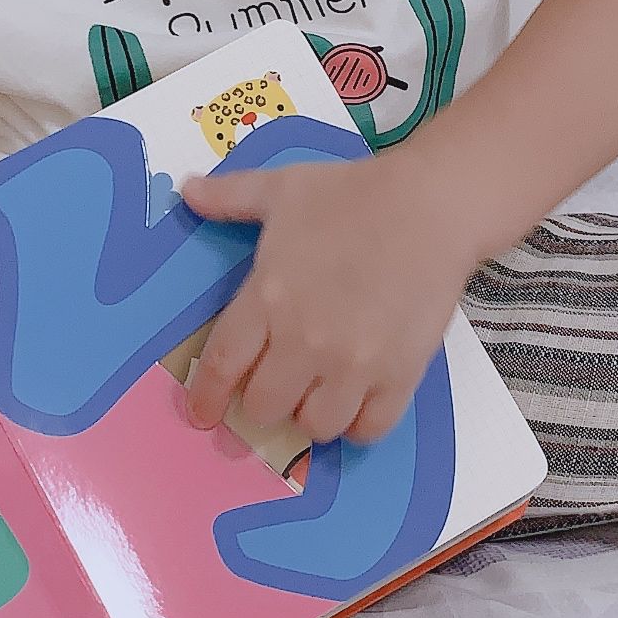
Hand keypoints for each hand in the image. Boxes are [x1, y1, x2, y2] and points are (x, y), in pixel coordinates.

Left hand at [176, 155, 479, 445]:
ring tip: (319, 393)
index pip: (222, 367)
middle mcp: (303, 341)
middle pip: (264, 407)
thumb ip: (231, 197)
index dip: (207, 398)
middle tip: (278, 384)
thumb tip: (187, 190)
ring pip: (315, 426)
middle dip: (263, 400)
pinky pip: (370, 428)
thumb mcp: (282, 188)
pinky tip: (358, 402)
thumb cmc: (352, 194)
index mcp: (267, 298)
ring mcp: (353, 363)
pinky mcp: (399, 375)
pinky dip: (359, 424)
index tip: (203, 413)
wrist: (430, 205)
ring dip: (311, 414)